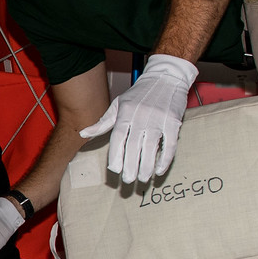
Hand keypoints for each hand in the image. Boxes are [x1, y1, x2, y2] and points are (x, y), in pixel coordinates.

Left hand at [76, 54, 198, 184]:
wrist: (166, 78)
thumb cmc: (139, 94)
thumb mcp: (118, 104)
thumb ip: (102, 122)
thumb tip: (83, 134)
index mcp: (125, 113)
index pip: (118, 137)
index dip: (116, 155)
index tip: (114, 170)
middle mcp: (141, 116)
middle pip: (134, 145)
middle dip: (131, 165)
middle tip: (128, 180)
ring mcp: (158, 119)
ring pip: (151, 147)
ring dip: (147, 165)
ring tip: (143, 178)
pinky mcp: (173, 121)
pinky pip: (170, 144)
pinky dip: (165, 158)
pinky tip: (159, 169)